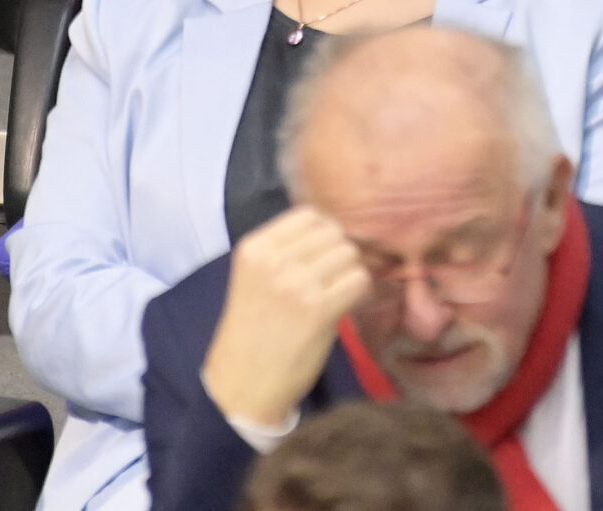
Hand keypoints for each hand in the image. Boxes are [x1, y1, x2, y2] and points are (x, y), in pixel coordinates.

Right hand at [201, 206, 370, 428]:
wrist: (242, 386)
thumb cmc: (252, 333)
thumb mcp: (256, 279)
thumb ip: (286, 252)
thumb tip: (333, 232)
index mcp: (254, 248)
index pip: (309, 215)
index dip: (325, 235)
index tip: (324, 257)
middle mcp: (274, 260)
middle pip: (333, 233)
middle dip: (340, 254)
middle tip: (335, 279)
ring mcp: (296, 282)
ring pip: (349, 254)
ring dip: (351, 272)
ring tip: (340, 294)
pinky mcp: (318, 309)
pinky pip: (359, 280)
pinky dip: (360, 292)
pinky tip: (347, 307)